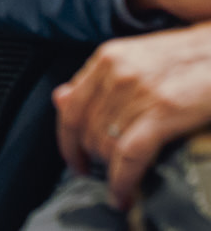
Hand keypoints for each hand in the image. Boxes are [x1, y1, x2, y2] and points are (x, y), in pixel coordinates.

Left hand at [53, 22, 210, 210]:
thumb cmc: (192, 56)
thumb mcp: (139, 58)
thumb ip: (99, 78)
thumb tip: (60, 98)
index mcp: (107, 57)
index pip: (70, 107)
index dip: (67, 140)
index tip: (74, 159)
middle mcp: (116, 72)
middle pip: (86, 130)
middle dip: (93, 158)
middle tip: (105, 174)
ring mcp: (138, 91)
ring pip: (105, 144)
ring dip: (109, 172)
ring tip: (120, 182)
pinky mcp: (163, 111)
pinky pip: (128, 155)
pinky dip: (121, 181)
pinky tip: (122, 196)